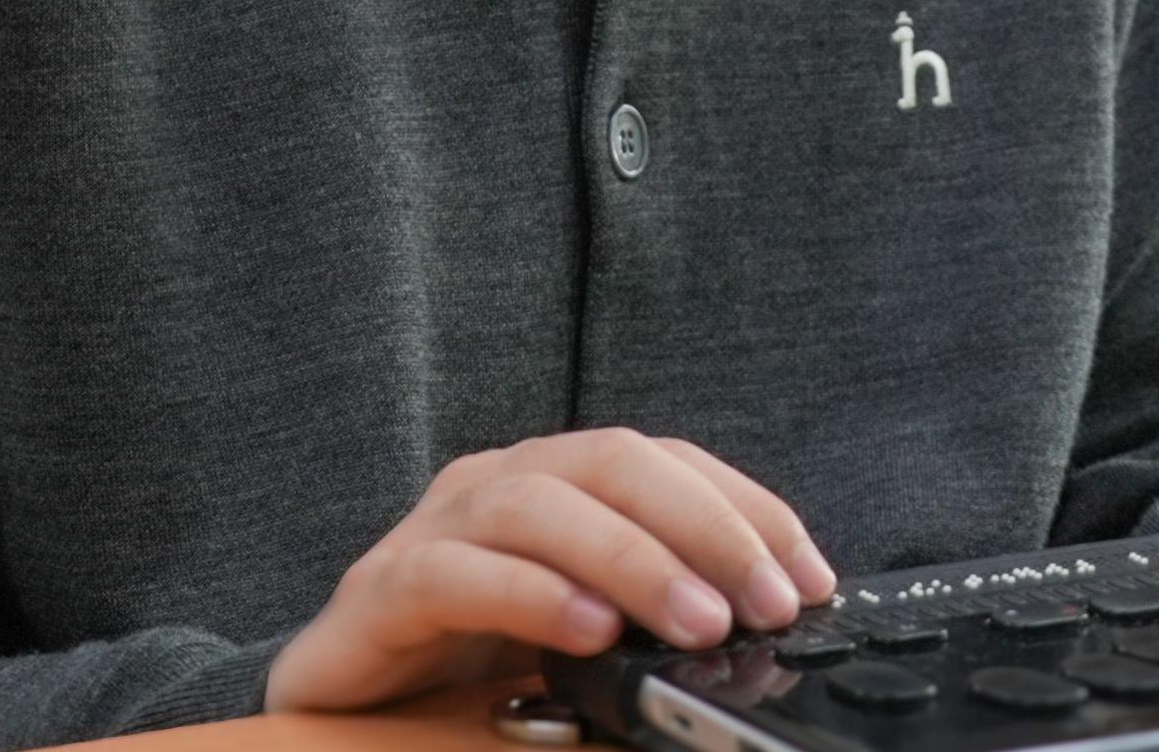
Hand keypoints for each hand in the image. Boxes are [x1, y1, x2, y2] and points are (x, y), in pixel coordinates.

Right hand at [265, 430, 836, 712]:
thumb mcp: (587, 625)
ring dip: (632, 561)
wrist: (348, 697)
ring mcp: (434, 528)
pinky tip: (586, 631)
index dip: (746, 509)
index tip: (810, 575)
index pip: (668, 462)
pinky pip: (454, 573)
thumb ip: (653, 611)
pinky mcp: (380, 590)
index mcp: (557, 481)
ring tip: (696, 622)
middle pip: (610, 462)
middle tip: (765, 601)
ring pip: (540, 507)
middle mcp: (498, 484)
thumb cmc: (471, 656)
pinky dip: (530, 595)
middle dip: (704, 526)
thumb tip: (763, 624)